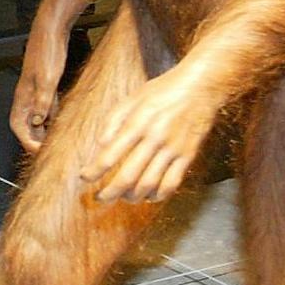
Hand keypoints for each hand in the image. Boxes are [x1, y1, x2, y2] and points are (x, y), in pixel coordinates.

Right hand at [9, 23, 69, 151]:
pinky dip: (51, 116)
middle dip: (35, 139)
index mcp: (22, 95)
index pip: (18, 126)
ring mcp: (35, 89)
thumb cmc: (47, 51)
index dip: (27, 141)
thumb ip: (42, 102)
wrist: (51, 29)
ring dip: (44, 129)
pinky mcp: (45, 84)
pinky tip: (61, 119)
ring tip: (56, 141)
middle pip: (26, 124)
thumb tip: (38, 121)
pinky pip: (46, 106)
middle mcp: (26, 94)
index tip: (40, 151)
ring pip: (36, 116)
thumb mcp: (47, 79)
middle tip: (50, 151)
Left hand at [81, 66, 220, 203]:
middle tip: (100, 198)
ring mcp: (173, 149)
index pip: (110, 155)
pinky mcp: (188, 155)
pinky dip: (158, 195)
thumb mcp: (132, 98)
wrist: (200, 86)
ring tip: (123, 198)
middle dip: (110, 192)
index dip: (94, 171)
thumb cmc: (163, 90)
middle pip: (128, 176)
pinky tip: (149, 196)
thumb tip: (99, 145)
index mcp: (137, 123)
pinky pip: (172, 183)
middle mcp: (154, 138)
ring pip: (149, 184)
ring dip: (133, 197)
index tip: (84, 177)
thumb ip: (113, 121)